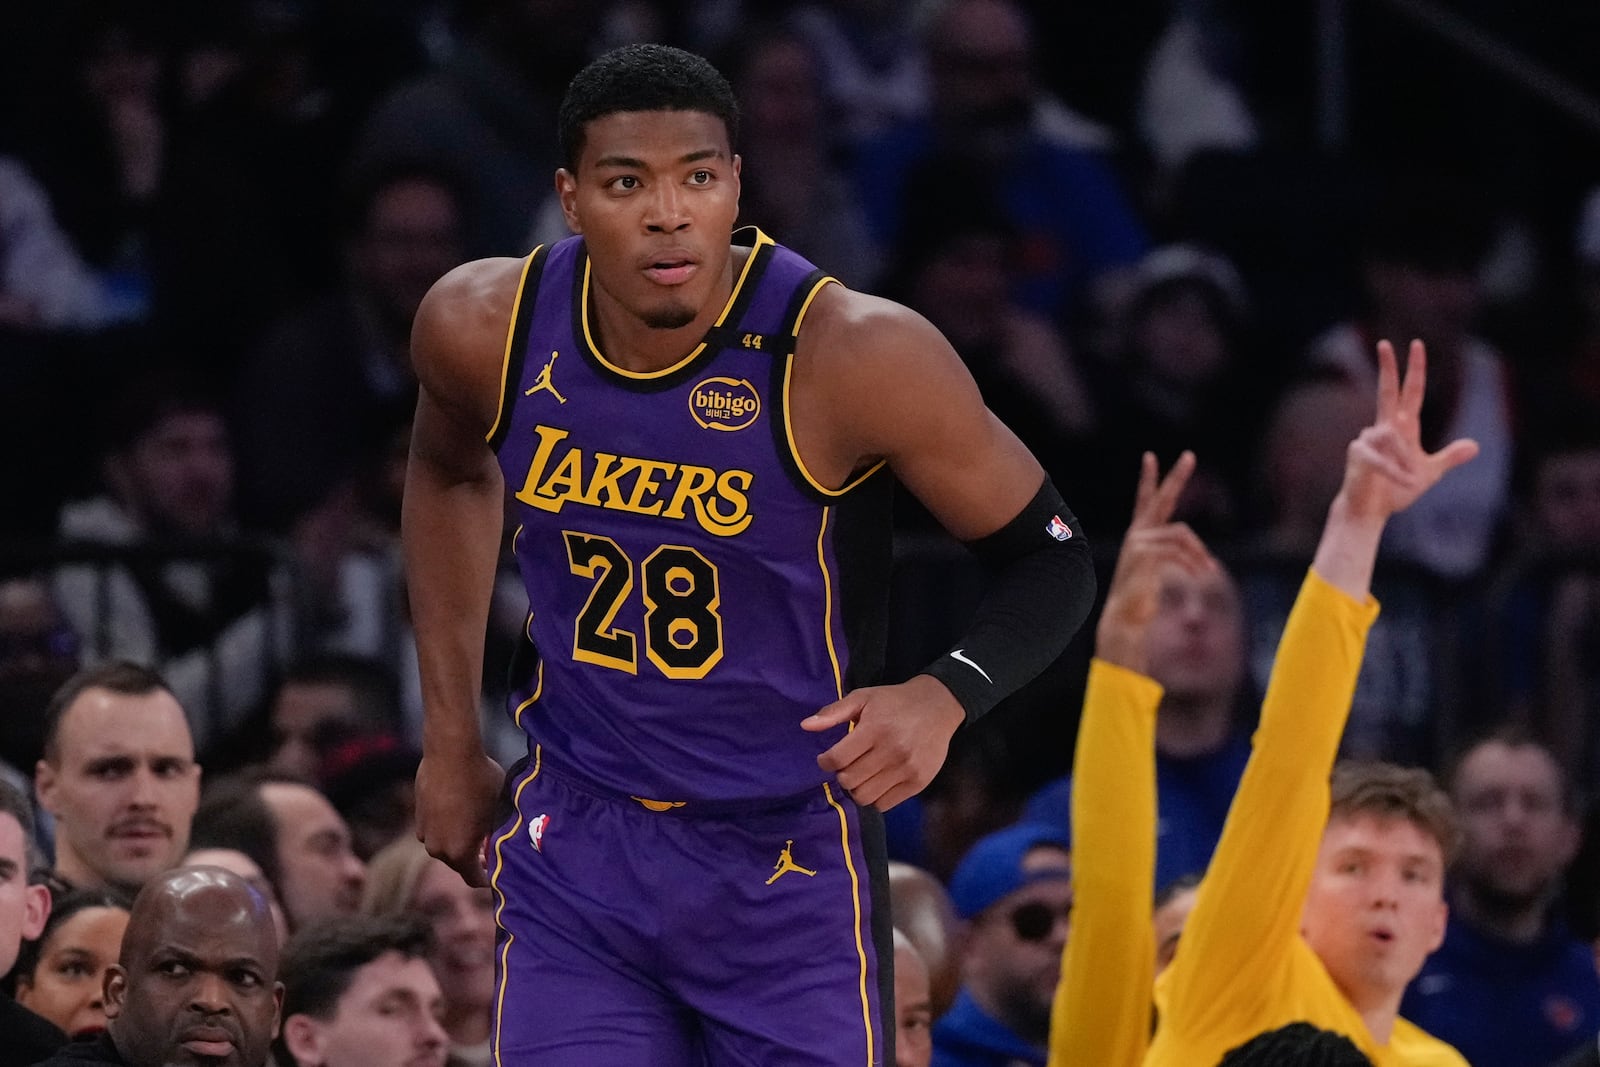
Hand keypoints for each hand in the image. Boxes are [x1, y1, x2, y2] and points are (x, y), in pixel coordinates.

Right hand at [415, 748, 504, 886]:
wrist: (451, 752)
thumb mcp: (498, 810)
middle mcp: (438, 848)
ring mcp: (425, 832)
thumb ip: (494, 834)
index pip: (473, 878)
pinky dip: (447, 826)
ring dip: (458, 841)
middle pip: (459, 863)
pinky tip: (461, 810)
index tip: (496, 873)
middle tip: (490, 848)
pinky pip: (435, 829)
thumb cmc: (481, 781)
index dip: (487, 878)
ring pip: (445, 845)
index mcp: (459, 853)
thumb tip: (496, 844)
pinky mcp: (418, 815)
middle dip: (474, 858)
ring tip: (476, 826)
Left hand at [802, 675, 963, 809]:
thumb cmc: (895, 701)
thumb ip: (833, 712)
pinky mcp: (918, 783)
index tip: (827, 758)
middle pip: (849, 781)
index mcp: (875, 729)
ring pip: (865, 797)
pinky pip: (884, 804)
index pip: (838, 759)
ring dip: (856, 788)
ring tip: (861, 774)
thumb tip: (805, 726)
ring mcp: (907, 769)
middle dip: (841, 774)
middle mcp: (892, 751)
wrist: (938, 706)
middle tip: (847, 764)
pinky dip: (875, 797)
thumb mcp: (863, 698)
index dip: (825, 761)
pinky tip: (877, 781)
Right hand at [1095, 451, 1216, 671]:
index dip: (1148, 479)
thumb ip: (1174, 560)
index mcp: (1140, 535)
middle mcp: (1138, 534)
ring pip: (1182, 534)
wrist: (1126, 618)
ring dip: (1200, 553)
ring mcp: (1139, 541)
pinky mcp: (1145, 553)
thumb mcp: (1159, 575)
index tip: (1150, 457)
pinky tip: (1199, 576)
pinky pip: (1179, 551)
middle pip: (1161, 498)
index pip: (1144, 501)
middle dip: (1176, 476)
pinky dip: (1194, 564)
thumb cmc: (1141, 601)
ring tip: (1209, 572)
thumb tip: (1205, 560)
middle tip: (1189, 455)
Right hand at [1337, 340, 1478, 520]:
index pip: (1411, 392)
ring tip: (1410, 482)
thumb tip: (1475, 446)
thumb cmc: (1395, 492)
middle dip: (1387, 367)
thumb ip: (1449, 458)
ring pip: (1394, 439)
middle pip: (1387, 391)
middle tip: (1384, 342)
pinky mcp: (1358, 453)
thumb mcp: (1430, 473)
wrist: (1370, 512)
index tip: (1416, 345)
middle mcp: (1384, 428)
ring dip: (1407, 464)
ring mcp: (1368, 439)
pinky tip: (1404, 482)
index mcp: (1403, 428)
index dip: (1415, 369)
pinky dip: (1396, 472)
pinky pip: (1382, 458)